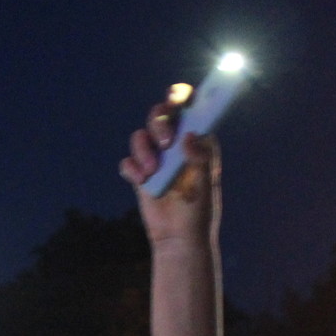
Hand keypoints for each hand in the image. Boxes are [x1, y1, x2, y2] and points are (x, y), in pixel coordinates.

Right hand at [118, 88, 219, 246]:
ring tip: (153, 171)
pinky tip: (142, 181)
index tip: (176, 97)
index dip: (182, 96)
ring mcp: (156, 158)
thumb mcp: (206, 184)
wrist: (178, 239)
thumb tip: (189, 135)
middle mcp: (175, 144)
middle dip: (159, 123)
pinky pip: (128, 162)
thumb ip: (201, 158)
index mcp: (197, 141)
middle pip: (161, 115)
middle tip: (165, 142)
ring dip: (143, 150)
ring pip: (141, 137)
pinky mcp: (140, 174)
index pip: (190, 109)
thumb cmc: (199, 212)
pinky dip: (132, 168)